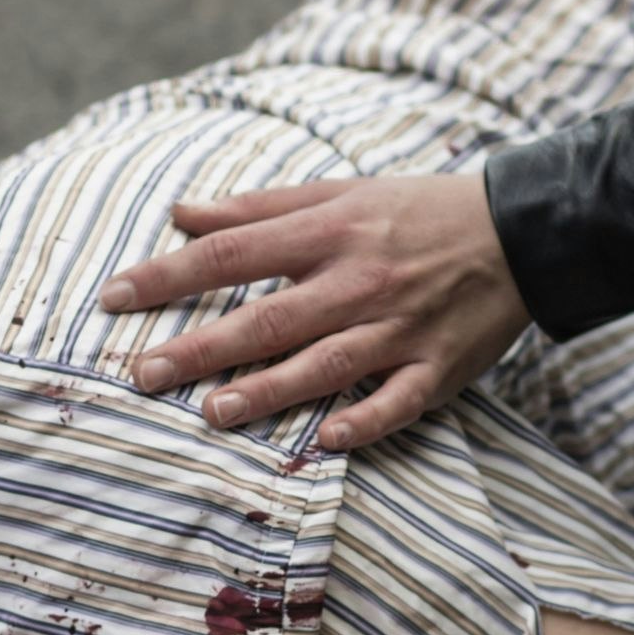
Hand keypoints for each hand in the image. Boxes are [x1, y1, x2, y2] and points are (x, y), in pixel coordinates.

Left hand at [96, 174, 530, 451]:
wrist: (520, 231)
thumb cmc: (414, 211)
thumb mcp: (337, 193)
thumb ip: (257, 209)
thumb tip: (181, 213)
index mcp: (327, 233)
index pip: (230, 254)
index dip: (168, 276)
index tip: (113, 297)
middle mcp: (356, 281)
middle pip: (267, 319)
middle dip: (200, 348)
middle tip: (140, 374)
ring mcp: (398, 328)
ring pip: (324, 365)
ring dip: (268, 391)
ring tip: (212, 413)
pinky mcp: (437, 367)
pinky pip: (396, 400)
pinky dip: (364, 420)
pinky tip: (324, 441)